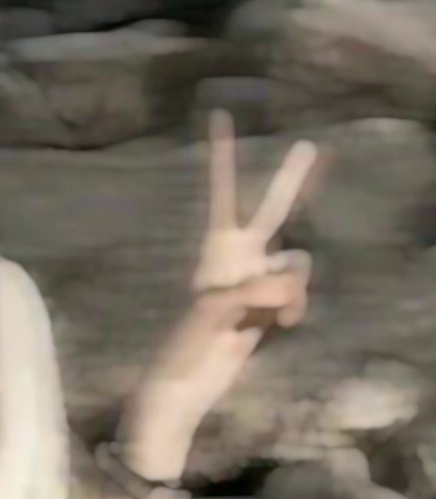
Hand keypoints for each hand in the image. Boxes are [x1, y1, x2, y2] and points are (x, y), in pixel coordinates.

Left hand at [130, 111, 319, 475]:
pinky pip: (297, 295)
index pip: (224, 193)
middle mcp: (238, 257)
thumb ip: (258, 291)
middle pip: (272, 210)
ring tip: (268, 317)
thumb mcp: (219, 310)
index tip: (220, 115)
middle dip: (292, 181)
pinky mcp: (269, 308)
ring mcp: (256, 282)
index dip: (224, 157)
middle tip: (311, 143)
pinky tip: (277, 328)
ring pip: (298, 266)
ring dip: (292, 290)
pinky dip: (293, 309)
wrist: (187, 383)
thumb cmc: (187, 342)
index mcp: (216, 248)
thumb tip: (291, 289)